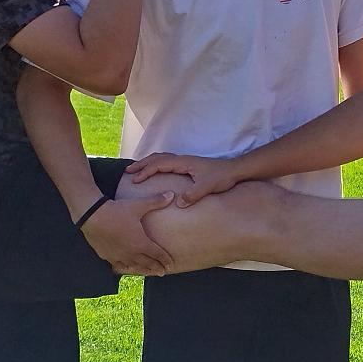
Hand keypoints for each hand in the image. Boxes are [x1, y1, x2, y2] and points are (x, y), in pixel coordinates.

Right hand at [80, 193, 174, 275]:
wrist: (93, 216)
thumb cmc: (117, 211)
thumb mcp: (138, 205)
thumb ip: (156, 202)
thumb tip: (171, 195)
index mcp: (141, 243)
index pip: (157, 254)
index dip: (165, 260)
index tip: (171, 265)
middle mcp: (131, 253)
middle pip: (147, 264)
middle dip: (156, 268)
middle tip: (163, 272)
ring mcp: (119, 256)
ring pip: (134, 267)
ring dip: (143, 270)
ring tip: (148, 273)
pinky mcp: (107, 256)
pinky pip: (119, 266)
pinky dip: (126, 268)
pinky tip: (127, 268)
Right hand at [126, 152, 243, 206]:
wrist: (234, 170)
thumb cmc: (221, 177)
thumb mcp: (207, 187)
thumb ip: (193, 194)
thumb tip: (178, 202)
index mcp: (183, 163)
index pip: (159, 164)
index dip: (146, 171)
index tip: (134, 179)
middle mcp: (182, 160)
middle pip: (156, 158)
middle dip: (141, 164)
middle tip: (128, 172)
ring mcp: (185, 162)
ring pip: (161, 159)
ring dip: (147, 163)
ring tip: (136, 171)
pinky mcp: (188, 166)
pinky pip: (166, 162)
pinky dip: (156, 165)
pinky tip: (154, 173)